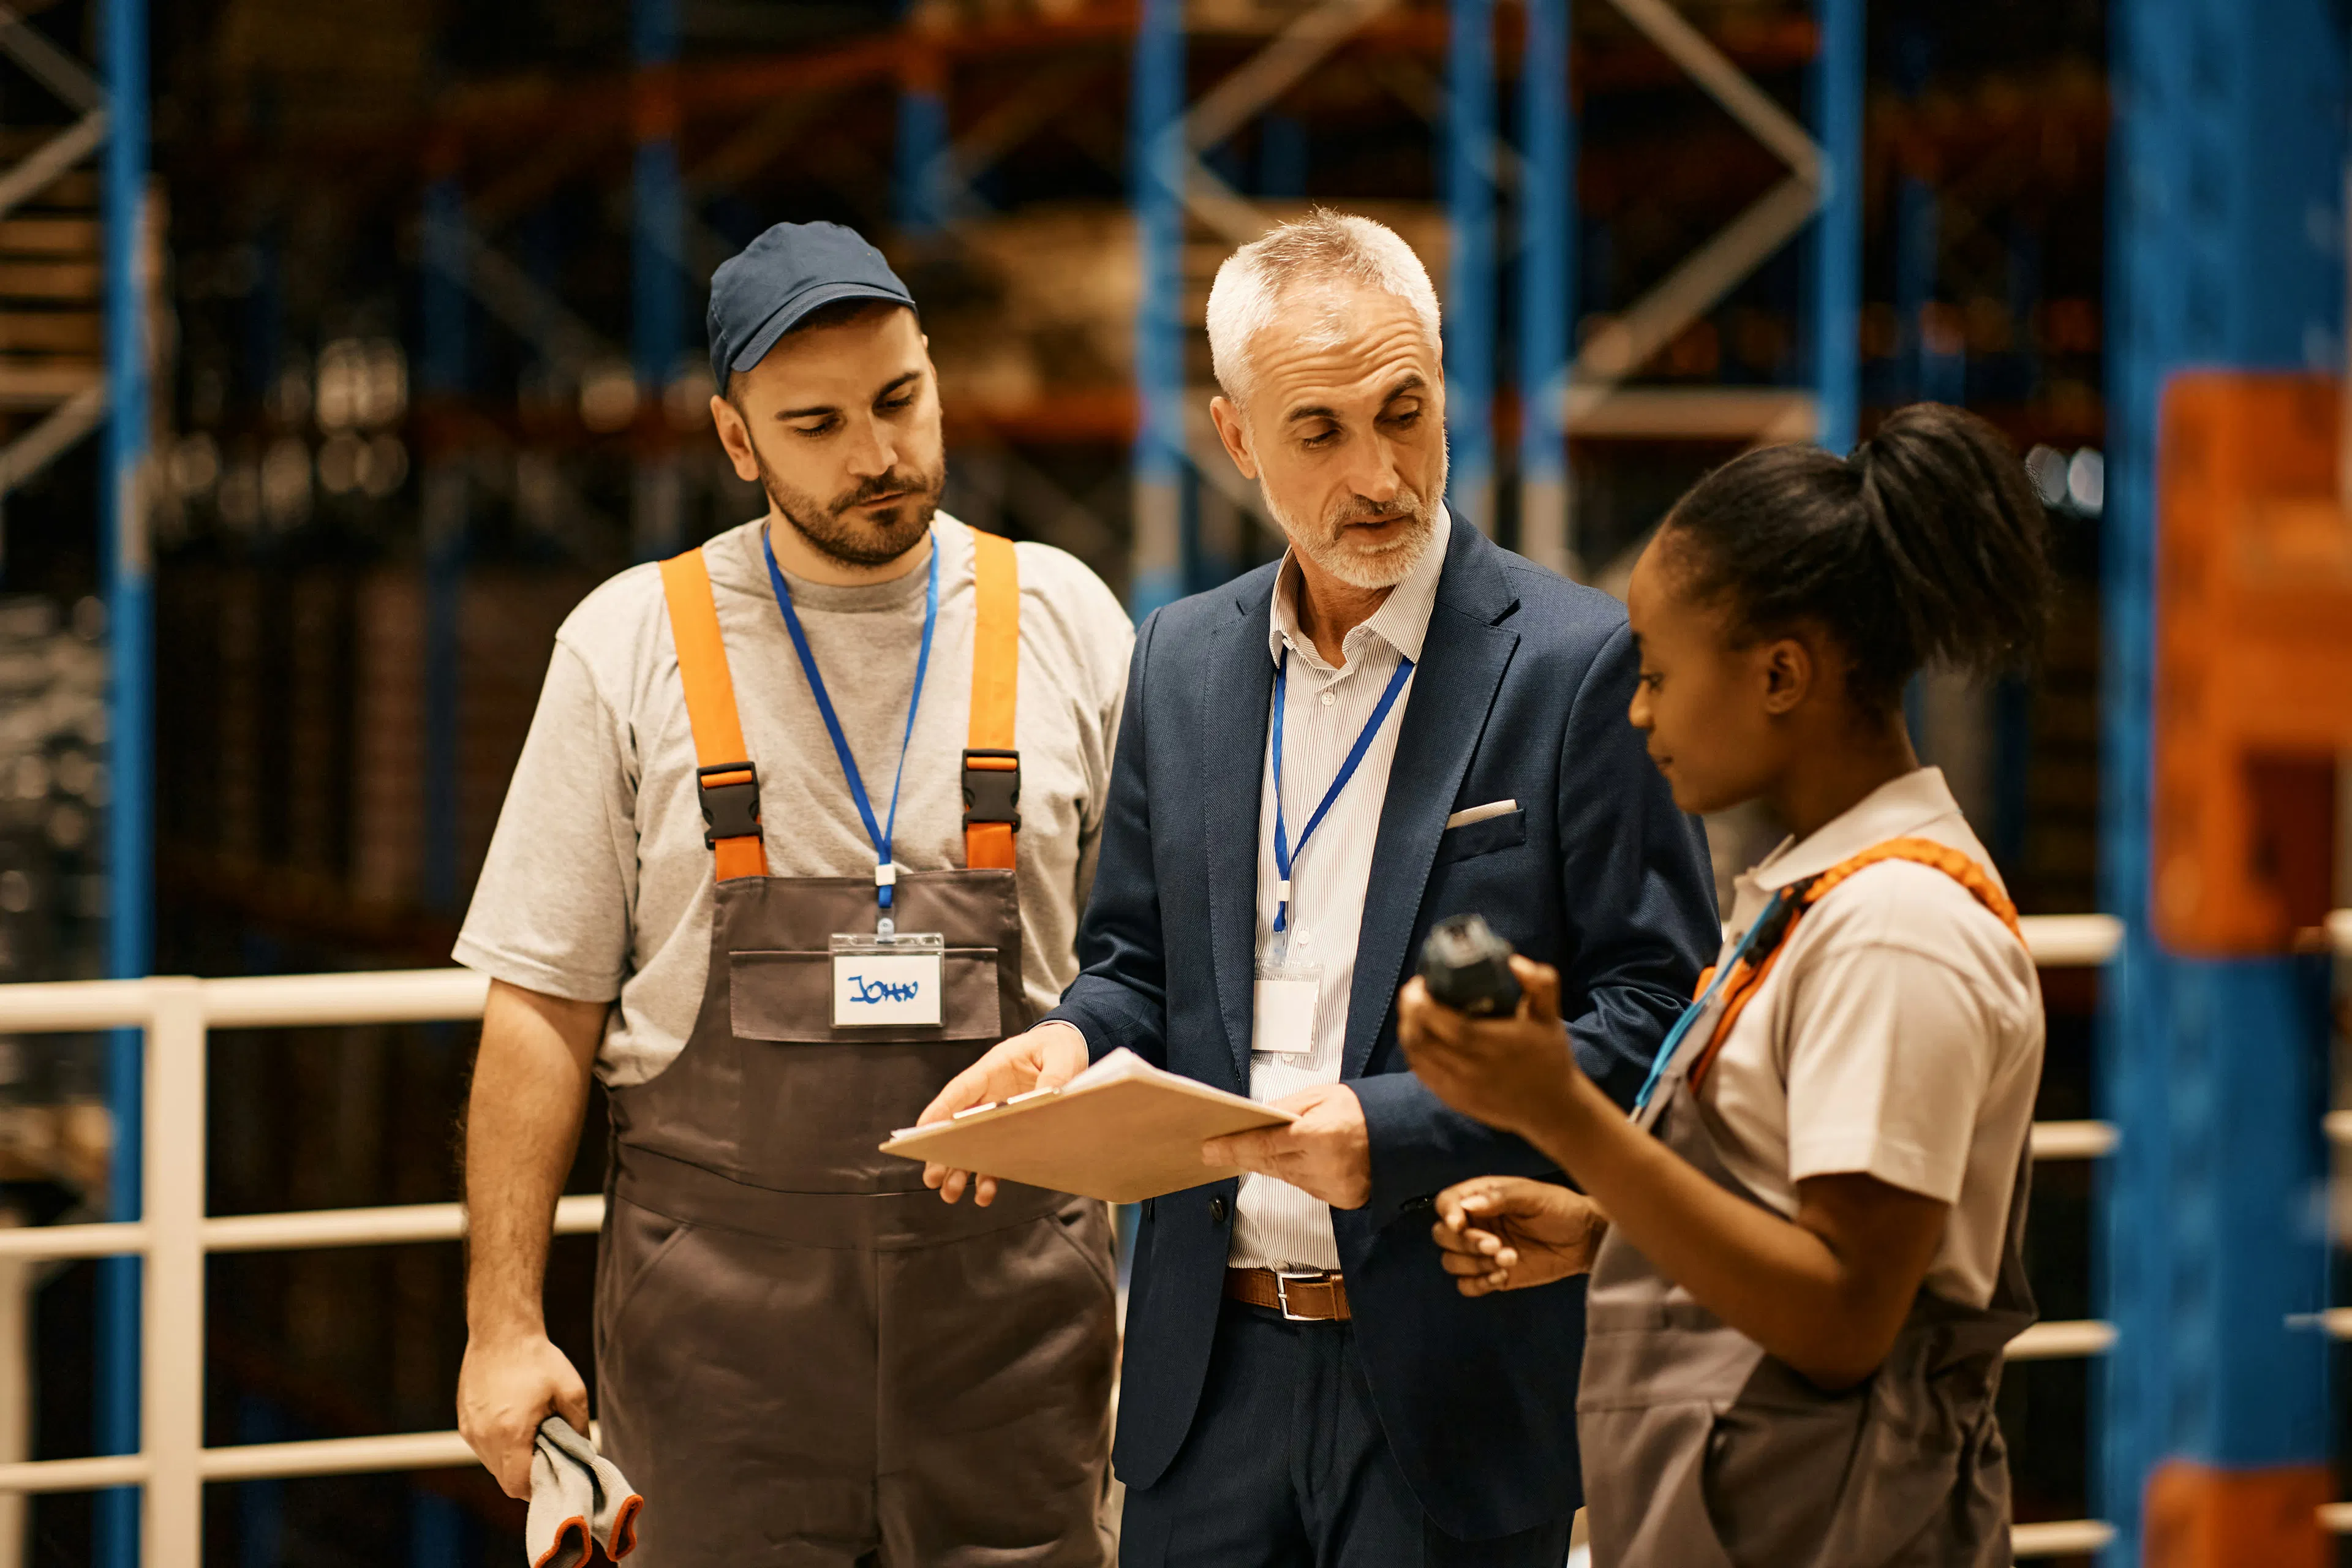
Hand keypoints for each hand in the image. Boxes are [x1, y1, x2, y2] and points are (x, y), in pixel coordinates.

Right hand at [457, 1331, 588, 1499]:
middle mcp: (483, 1437)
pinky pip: (483, 1448)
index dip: (538, 1487)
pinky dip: (499, 1447)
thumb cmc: (539, 1359)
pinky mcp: (464, 1421)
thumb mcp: (572, 1391)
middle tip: (548, 1456)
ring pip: (492, 1465)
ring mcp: (470, 1430)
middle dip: (527, 1476)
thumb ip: (578, 1428)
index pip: (518, 1485)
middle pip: (504, 1479)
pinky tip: (515, 1424)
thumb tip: (584, 1454)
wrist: (501, 1331)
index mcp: (510, 1433)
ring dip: (512, 1461)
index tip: (555, 1475)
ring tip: (532, 1437)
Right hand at [918, 1021, 1090, 1204]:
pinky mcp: (1013, 1132)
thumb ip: (1054, 1074)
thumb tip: (1049, 1096)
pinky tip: (984, 1192)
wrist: (1070, 1048)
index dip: (939, 1111)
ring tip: (950, 1192)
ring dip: (960, 1169)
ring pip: (972, 1145)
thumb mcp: (1060, 1054)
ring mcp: (998, 1116)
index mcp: (993, 1070)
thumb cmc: (1057, 1045)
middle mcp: (990, 1096)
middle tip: (932, 1175)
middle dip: (943, 1151)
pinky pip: (996, 1156)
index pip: (960, 1091)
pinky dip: (989, 1175)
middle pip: (958, 1124)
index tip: (921, 1132)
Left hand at [1200, 1082, 1371, 1209]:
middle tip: (1214, 1152)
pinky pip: (1304, 1186)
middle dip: (1241, 1156)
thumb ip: (1287, 1107)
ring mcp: (1332, 1186)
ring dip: (1265, 1164)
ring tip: (1244, 1153)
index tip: (1210, 1147)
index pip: (1265, 1144)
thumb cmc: (1363, 1110)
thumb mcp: (1322, 1096)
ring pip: (1284, 1177)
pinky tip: (1282, 1162)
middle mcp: (1324, 1166)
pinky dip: (1291, 1173)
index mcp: (1320, 1136)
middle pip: (1269, 1163)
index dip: (1234, 1146)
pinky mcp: (1340, 1198)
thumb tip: (1256, 1116)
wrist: (1402, 1136)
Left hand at [1396, 956, 1579, 1135]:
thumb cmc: (1550, 1056)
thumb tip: (1514, 962)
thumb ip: (1541, 984)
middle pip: (1422, 1039)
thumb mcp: (1551, 1017)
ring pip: (1417, 1055)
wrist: (1551, 1108)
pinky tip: (1417, 1035)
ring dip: (1407, 1029)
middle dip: (1409, 1010)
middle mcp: (1473, 1069)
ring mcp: (1460, 1088)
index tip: (1421, 982)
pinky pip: (1421, 1072)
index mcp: (1494, 1045)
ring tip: (1413, 1009)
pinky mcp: (1453, 1099)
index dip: (1423, 1003)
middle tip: (1414, 991)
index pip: (1446, 1024)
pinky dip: (1414, 1051)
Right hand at [1431, 1175, 1608, 1296]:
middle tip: (1496, 1245)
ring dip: (1475, 1264)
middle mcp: (1475, 1223)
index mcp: (1481, 1198)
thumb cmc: (1562, 1209)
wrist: (1585, 1241)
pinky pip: (1466, 1285)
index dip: (1448, 1213)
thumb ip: (1501, 1197)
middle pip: (1443, 1236)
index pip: (1447, 1202)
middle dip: (1466, 1243)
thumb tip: (1468, 1205)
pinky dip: (1478, 1284)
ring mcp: (1481, 1252)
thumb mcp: (1534, 1196)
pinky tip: (1502, 1276)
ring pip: (1452, 1262)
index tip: (1459, 1225)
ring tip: (1509, 1259)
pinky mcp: (1491, 1275)